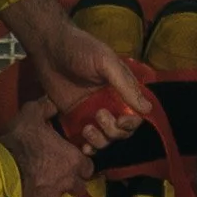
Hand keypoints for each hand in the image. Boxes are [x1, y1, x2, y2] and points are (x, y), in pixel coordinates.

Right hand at [7, 95, 93, 196]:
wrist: (0, 172)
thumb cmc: (21, 142)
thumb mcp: (31, 115)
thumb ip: (45, 107)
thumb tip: (53, 102)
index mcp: (73, 160)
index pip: (89, 167)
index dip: (82, 164)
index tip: (74, 160)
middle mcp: (68, 182)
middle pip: (80, 188)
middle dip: (74, 182)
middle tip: (62, 174)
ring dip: (56, 193)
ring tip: (45, 185)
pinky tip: (30, 193)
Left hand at [8, 0, 152, 145]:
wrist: (48, 48)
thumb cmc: (80, 49)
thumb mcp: (105, 62)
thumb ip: (125, 85)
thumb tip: (147, 109)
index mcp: (121, 90)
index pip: (136, 115)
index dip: (131, 123)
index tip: (121, 120)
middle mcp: (110, 104)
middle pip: (122, 131)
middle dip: (114, 131)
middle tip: (99, 115)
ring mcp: (92, 113)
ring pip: (105, 139)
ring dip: (101, 141)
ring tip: (87, 129)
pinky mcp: (75, 119)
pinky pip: (86, 140)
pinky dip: (88, 148)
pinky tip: (83, 146)